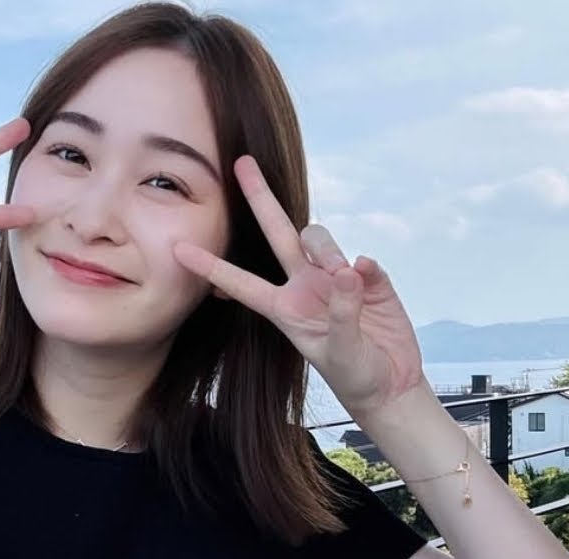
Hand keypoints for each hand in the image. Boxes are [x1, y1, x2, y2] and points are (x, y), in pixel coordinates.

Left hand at [173, 156, 425, 417]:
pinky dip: (365, 268)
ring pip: (319, 240)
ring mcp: (336, 279)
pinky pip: (362, 261)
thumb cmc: (355, 376)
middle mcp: (305, 286)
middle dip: (260, 197)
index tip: (178, 249)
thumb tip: (348, 271)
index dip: (210, 267)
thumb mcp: (341, 352)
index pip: (241, 283)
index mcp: (285, 309)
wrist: (391, 384)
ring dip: (327, 252)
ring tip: (345, 280)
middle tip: (242, 163)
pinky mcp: (368, 279)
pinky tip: (367, 280)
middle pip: (278, 232)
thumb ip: (342, 313)